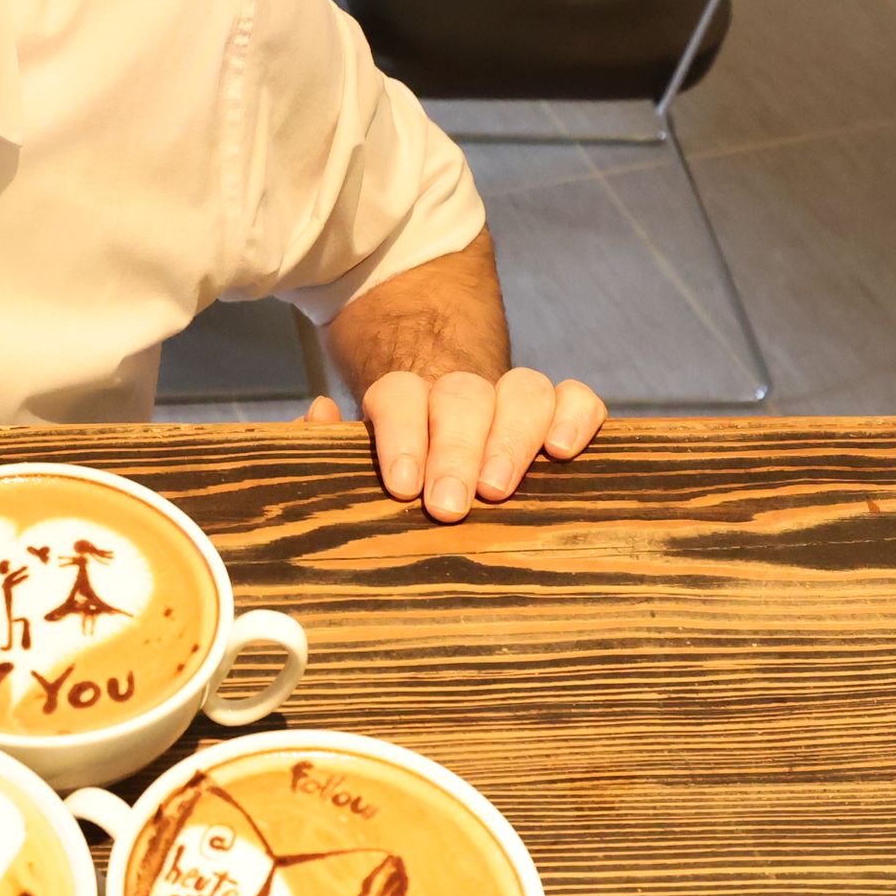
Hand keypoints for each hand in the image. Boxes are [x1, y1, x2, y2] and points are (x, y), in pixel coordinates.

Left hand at [307, 367, 605, 521]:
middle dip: (456, 450)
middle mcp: (461, 393)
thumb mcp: (352, 463)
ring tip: (500, 490)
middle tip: (449, 505)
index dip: (401, 435)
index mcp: (406, 401)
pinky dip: (575, 415)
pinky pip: (576, 397)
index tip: (404, 487)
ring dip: (512, 437)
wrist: (447, 449)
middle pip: (462, 395)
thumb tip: (319, 412)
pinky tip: (563, 452)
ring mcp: (512, 398)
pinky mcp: (559, 411)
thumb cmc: (399, 474)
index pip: (400, 395)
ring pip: (522, 389)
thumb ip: (325, 443)